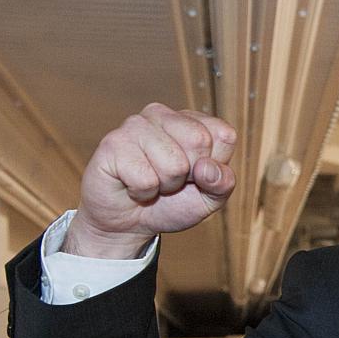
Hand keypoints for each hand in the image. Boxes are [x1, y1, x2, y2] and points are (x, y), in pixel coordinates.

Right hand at [64, 103, 236, 258]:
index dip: (215, 166)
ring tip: (152, 182)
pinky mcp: (113, 143)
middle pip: (199, 141)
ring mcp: (136, 125)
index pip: (225, 135)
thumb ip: (223, 182)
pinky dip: (143, 193)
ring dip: (165, 185)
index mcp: (193, 121)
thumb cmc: (173, 203)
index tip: (197, 175)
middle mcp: (163, 114)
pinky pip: (145, 179)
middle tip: (172, 180)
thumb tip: (207, 168)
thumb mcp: (210, 198)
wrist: (130, 223)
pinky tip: (133, 186)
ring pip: (174, 163)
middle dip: (190, 175)